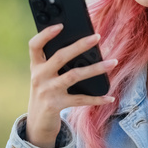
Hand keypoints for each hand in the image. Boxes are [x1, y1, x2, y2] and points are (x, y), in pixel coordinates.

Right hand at [25, 24, 117, 147]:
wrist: (37, 122)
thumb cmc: (46, 92)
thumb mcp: (44, 76)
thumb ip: (55, 63)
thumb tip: (84, 47)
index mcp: (35, 66)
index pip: (35, 45)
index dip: (45, 34)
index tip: (61, 25)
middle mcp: (39, 77)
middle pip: (60, 57)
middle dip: (79, 45)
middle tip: (97, 37)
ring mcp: (47, 91)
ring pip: (74, 76)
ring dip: (95, 69)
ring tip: (113, 62)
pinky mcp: (56, 105)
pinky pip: (80, 99)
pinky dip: (96, 98)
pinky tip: (110, 97)